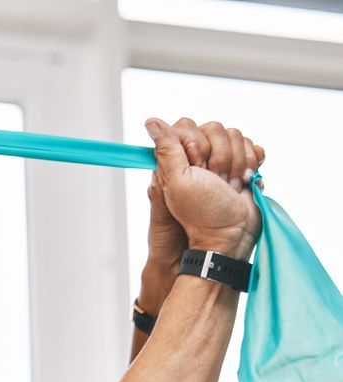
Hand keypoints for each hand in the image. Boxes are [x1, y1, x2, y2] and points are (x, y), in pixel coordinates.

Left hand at [146, 117, 262, 261]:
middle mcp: (198, 157)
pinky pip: (252, 148)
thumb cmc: (202, 214)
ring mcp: (221, 161)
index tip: (197, 168)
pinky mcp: (241, 167)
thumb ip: (165, 150)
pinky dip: (252, 164)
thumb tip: (151, 122)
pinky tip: (245, 182)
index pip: (188, 126)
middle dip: (220, 157)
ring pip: (236, 136)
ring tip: (230, 187)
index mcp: (177, 159)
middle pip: (216, 128)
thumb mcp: (177, 181)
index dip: (196, 146)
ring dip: (237, 164)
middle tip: (216, 182)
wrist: (231, 236)